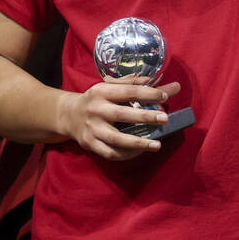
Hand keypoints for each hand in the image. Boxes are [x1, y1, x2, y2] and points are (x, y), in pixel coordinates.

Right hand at [58, 79, 181, 160]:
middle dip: (145, 117)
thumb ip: (138, 85)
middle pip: (122, 114)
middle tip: (165, 119)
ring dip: (138, 143)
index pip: (128, 91)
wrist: (68, 115)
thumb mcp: (112, 87)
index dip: (147, 93)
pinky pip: (110, 153)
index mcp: (102, 91)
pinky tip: (141, 151)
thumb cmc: (98, 99)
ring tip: (157, 144)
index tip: (165, 96)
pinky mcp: (90, 144)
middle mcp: (96, 110)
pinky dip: (127, 154)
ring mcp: (92, 129)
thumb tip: (170, 86)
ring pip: (116, 139)